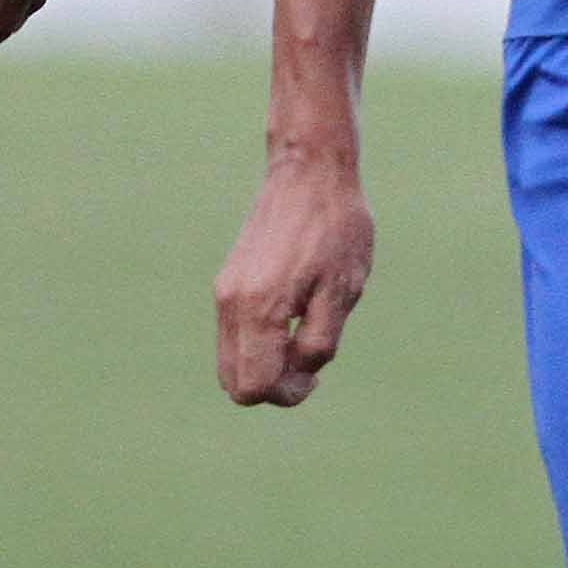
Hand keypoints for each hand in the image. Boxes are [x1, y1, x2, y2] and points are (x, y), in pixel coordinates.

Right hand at [214, 146, 375, 407]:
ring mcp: (224, 292)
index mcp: (260, 308)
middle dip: (273, 386)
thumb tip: (296, 375)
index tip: (315, 374)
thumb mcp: (342, 292)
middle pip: (234, 383)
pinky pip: (233, 336)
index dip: (288, 394)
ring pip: (230, 362)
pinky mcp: (227, 282)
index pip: (255, 387)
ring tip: (303, 334)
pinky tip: (291, 318)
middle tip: (309, 360)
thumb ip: (318, 343)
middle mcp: (232, 303)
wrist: (309, 173)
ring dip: (265, 364)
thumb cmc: (335, 230)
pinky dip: (257, 344)